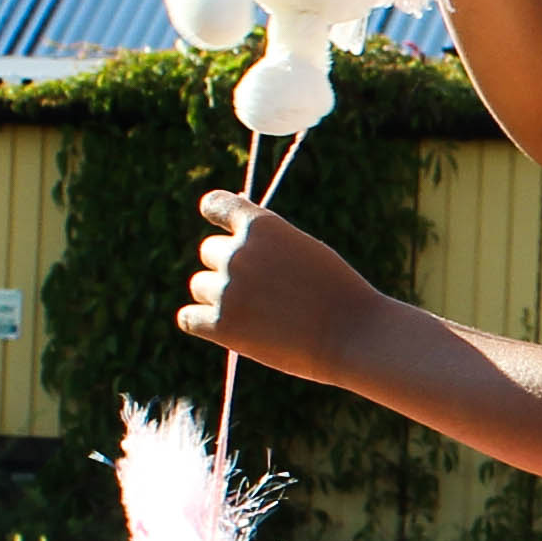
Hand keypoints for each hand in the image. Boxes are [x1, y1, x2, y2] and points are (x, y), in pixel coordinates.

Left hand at [178, 191, 387, 374]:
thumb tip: (235, 235)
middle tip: (262, 290)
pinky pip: (188, 318)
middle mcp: (238, 253)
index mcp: (261, 226)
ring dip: (219, 297)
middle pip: (209, 252)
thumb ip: (268, 242)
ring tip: (257, 315)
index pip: (216, 204)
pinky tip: (229, 330)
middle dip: (228, 267)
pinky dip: (203, 323)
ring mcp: (227, 289)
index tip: (217, 220)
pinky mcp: (220, 325)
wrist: (353, 335)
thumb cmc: (337, 293)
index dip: (215, 212)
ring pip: (200, 286)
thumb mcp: (305, 250)